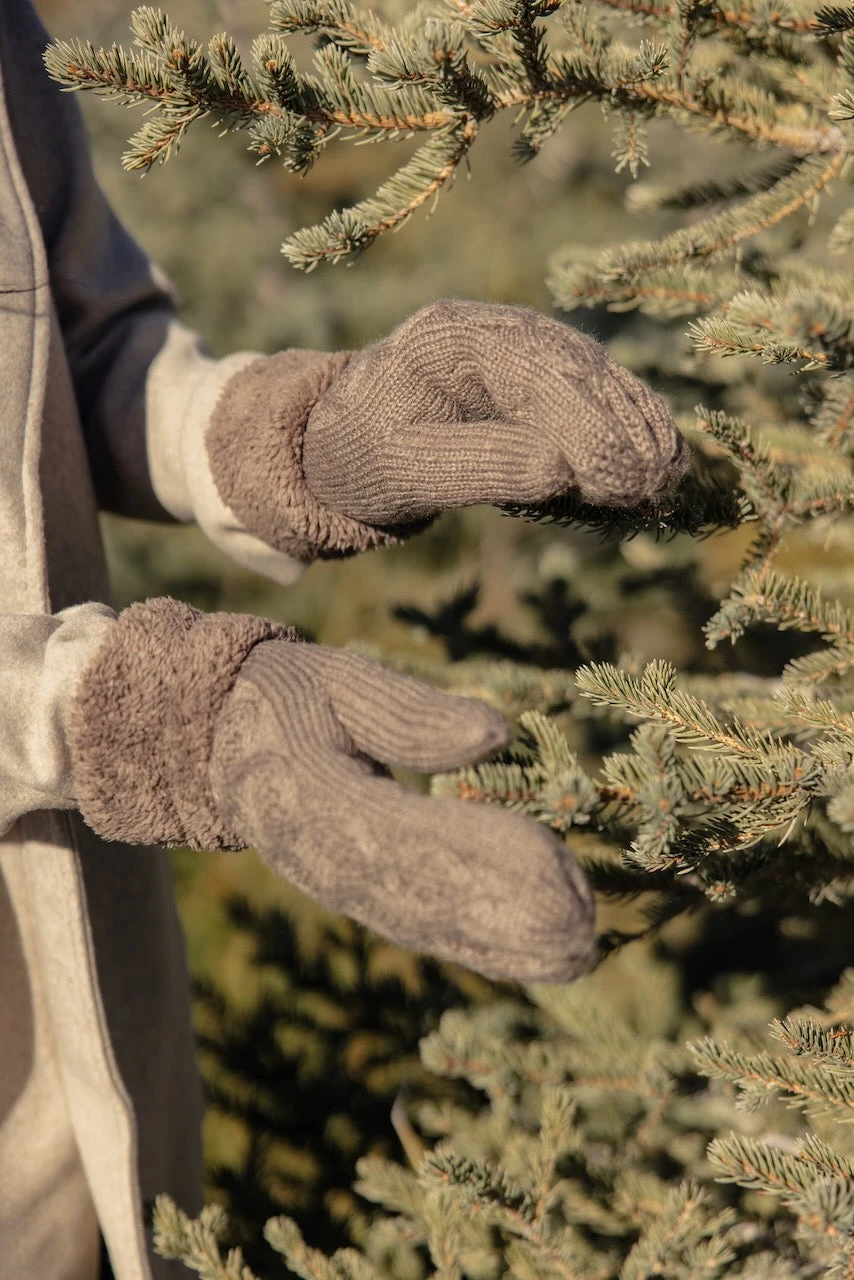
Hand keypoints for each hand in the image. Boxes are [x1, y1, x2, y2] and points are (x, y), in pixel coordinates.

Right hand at [69, 600, 594, 983]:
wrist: (211, 743)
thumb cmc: (281, 698)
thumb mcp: (335, 682)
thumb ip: (409, 712)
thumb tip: (496, 733)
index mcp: (320, 800)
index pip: (415, 836)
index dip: (488, 854)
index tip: (558, 860)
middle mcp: (331, 860)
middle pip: (430, 900)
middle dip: (513, 919)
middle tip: (589, 930)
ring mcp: (344, 886)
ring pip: (432, 927)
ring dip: (508, 946)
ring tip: (579, 954)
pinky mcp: (358, 895)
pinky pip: (424, 927)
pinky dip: (481, 946)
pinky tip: (534, 957)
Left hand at [302, 299, 688, 525]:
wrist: (342, 441)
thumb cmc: (362, 456)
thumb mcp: (402, 469)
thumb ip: (478, 465)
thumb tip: (560, 468)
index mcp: (451, 337)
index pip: (536, 374)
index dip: (587, 427)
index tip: (620, 480)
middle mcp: (494, 328)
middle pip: (576, 370)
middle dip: (620, 430)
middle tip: (652, 488)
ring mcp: (521, 344)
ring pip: (595, 379)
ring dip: (636, 427)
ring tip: (665, 481)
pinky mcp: (538, 373)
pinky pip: (594, 394)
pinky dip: (628, 425)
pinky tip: (659, 460)